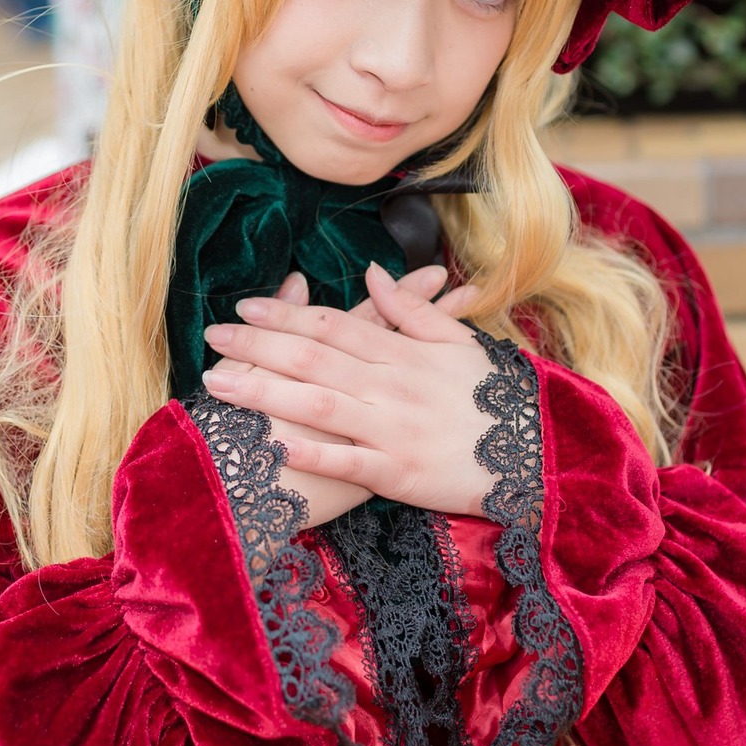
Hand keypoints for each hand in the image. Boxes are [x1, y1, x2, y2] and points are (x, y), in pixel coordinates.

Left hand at [203, 262, 495, 517]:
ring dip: (263, 391)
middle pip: (312, 358)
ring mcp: (392, 429)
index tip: (245, 306)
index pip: (333, 324)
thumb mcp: (459, 341)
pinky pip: (347, 462)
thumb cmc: (493, 396)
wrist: (534, 452)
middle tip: (211, 336)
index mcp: (402, 352)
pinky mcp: (397, 472)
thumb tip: (372, 272)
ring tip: (217, 383)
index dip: (286, 314)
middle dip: (256, 345)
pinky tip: (272, 445)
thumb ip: (411, 309)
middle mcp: (391, 385)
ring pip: (317, 404)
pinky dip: (310, 453)